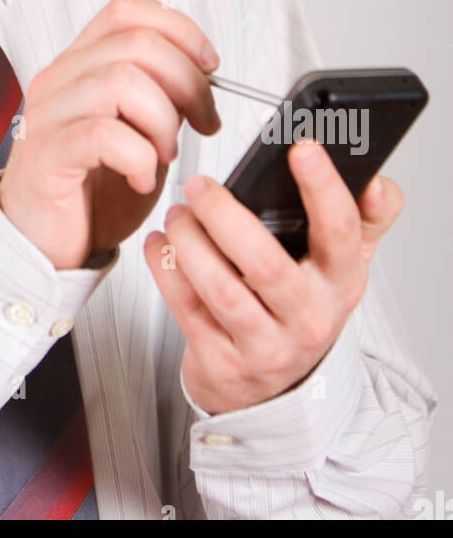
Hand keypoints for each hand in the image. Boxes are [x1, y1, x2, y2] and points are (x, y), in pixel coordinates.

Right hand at [0, 0, 221, 269]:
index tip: (209, 66)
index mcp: (81, 65)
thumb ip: (160, 97)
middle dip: (188, 82)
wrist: (44, 245)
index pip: (127, 11)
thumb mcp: (137, 132)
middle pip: (136, 42)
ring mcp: (48, 114)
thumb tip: (203, 73)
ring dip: (162, 121)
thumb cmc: (90, 192)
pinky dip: (139, 157)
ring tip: (164, 155)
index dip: (179, 30)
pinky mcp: (46, 155)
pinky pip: (103, 134)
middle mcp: (59, 79)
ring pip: (121, 81)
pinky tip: (140, 177)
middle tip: (202, 122)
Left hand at [143, 139, 404, 413]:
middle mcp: (307, 317)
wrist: (273, 388)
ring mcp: (265, 346)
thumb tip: (377, 183)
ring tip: (178, 214)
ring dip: (190, 243)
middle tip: (201, 187)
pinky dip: (166, 270)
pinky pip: (188, 311)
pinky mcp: (223, 362)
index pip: (342, 233)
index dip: (324, 190)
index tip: (302, 150)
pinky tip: (159, 245)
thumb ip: (365, 219)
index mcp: (341, 282)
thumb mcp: (342, 266)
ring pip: (221, 290)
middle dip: (226, 218)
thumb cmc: (301, 307)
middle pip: (267, 265)